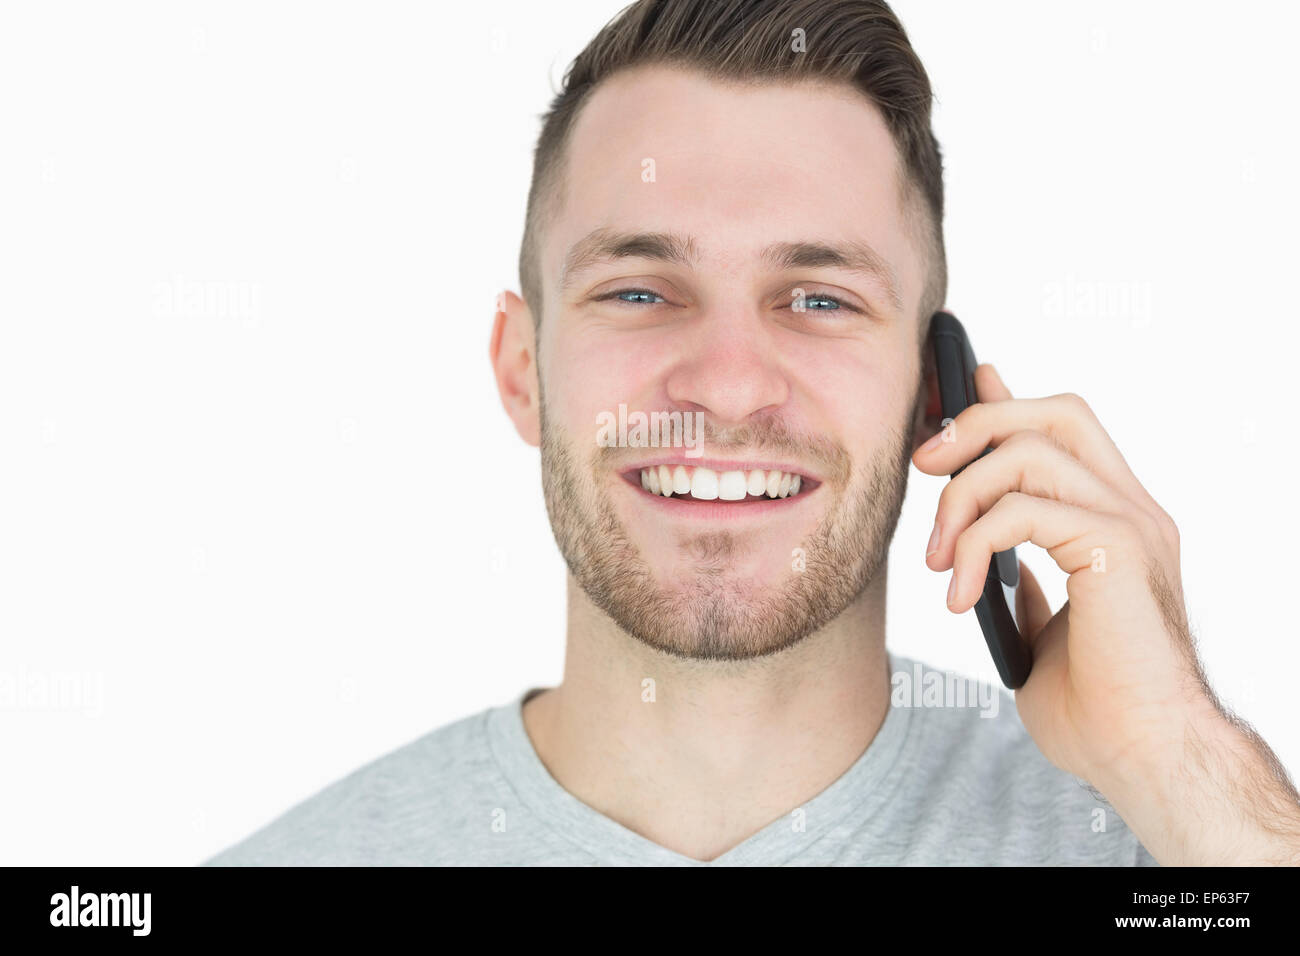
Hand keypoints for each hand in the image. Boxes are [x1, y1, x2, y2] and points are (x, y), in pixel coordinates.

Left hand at [912, 364, 1299, 863]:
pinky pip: (1025, 509)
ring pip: (1030, 452)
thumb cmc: (1099, 709)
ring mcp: (1133, 525)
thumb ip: (1025, 584)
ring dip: (961, 498)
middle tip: (924, 467)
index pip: (1063, 431)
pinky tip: (960, 595)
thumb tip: (993, 559)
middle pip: (1056, 413)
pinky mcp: (1120, 548)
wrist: (1142, 758)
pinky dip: (974, 543)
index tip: (953, 396)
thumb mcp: (1041, 630)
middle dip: (978, 424)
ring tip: (937, 562)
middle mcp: (1133, 511)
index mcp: (1117, 522)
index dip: (1005, 402)